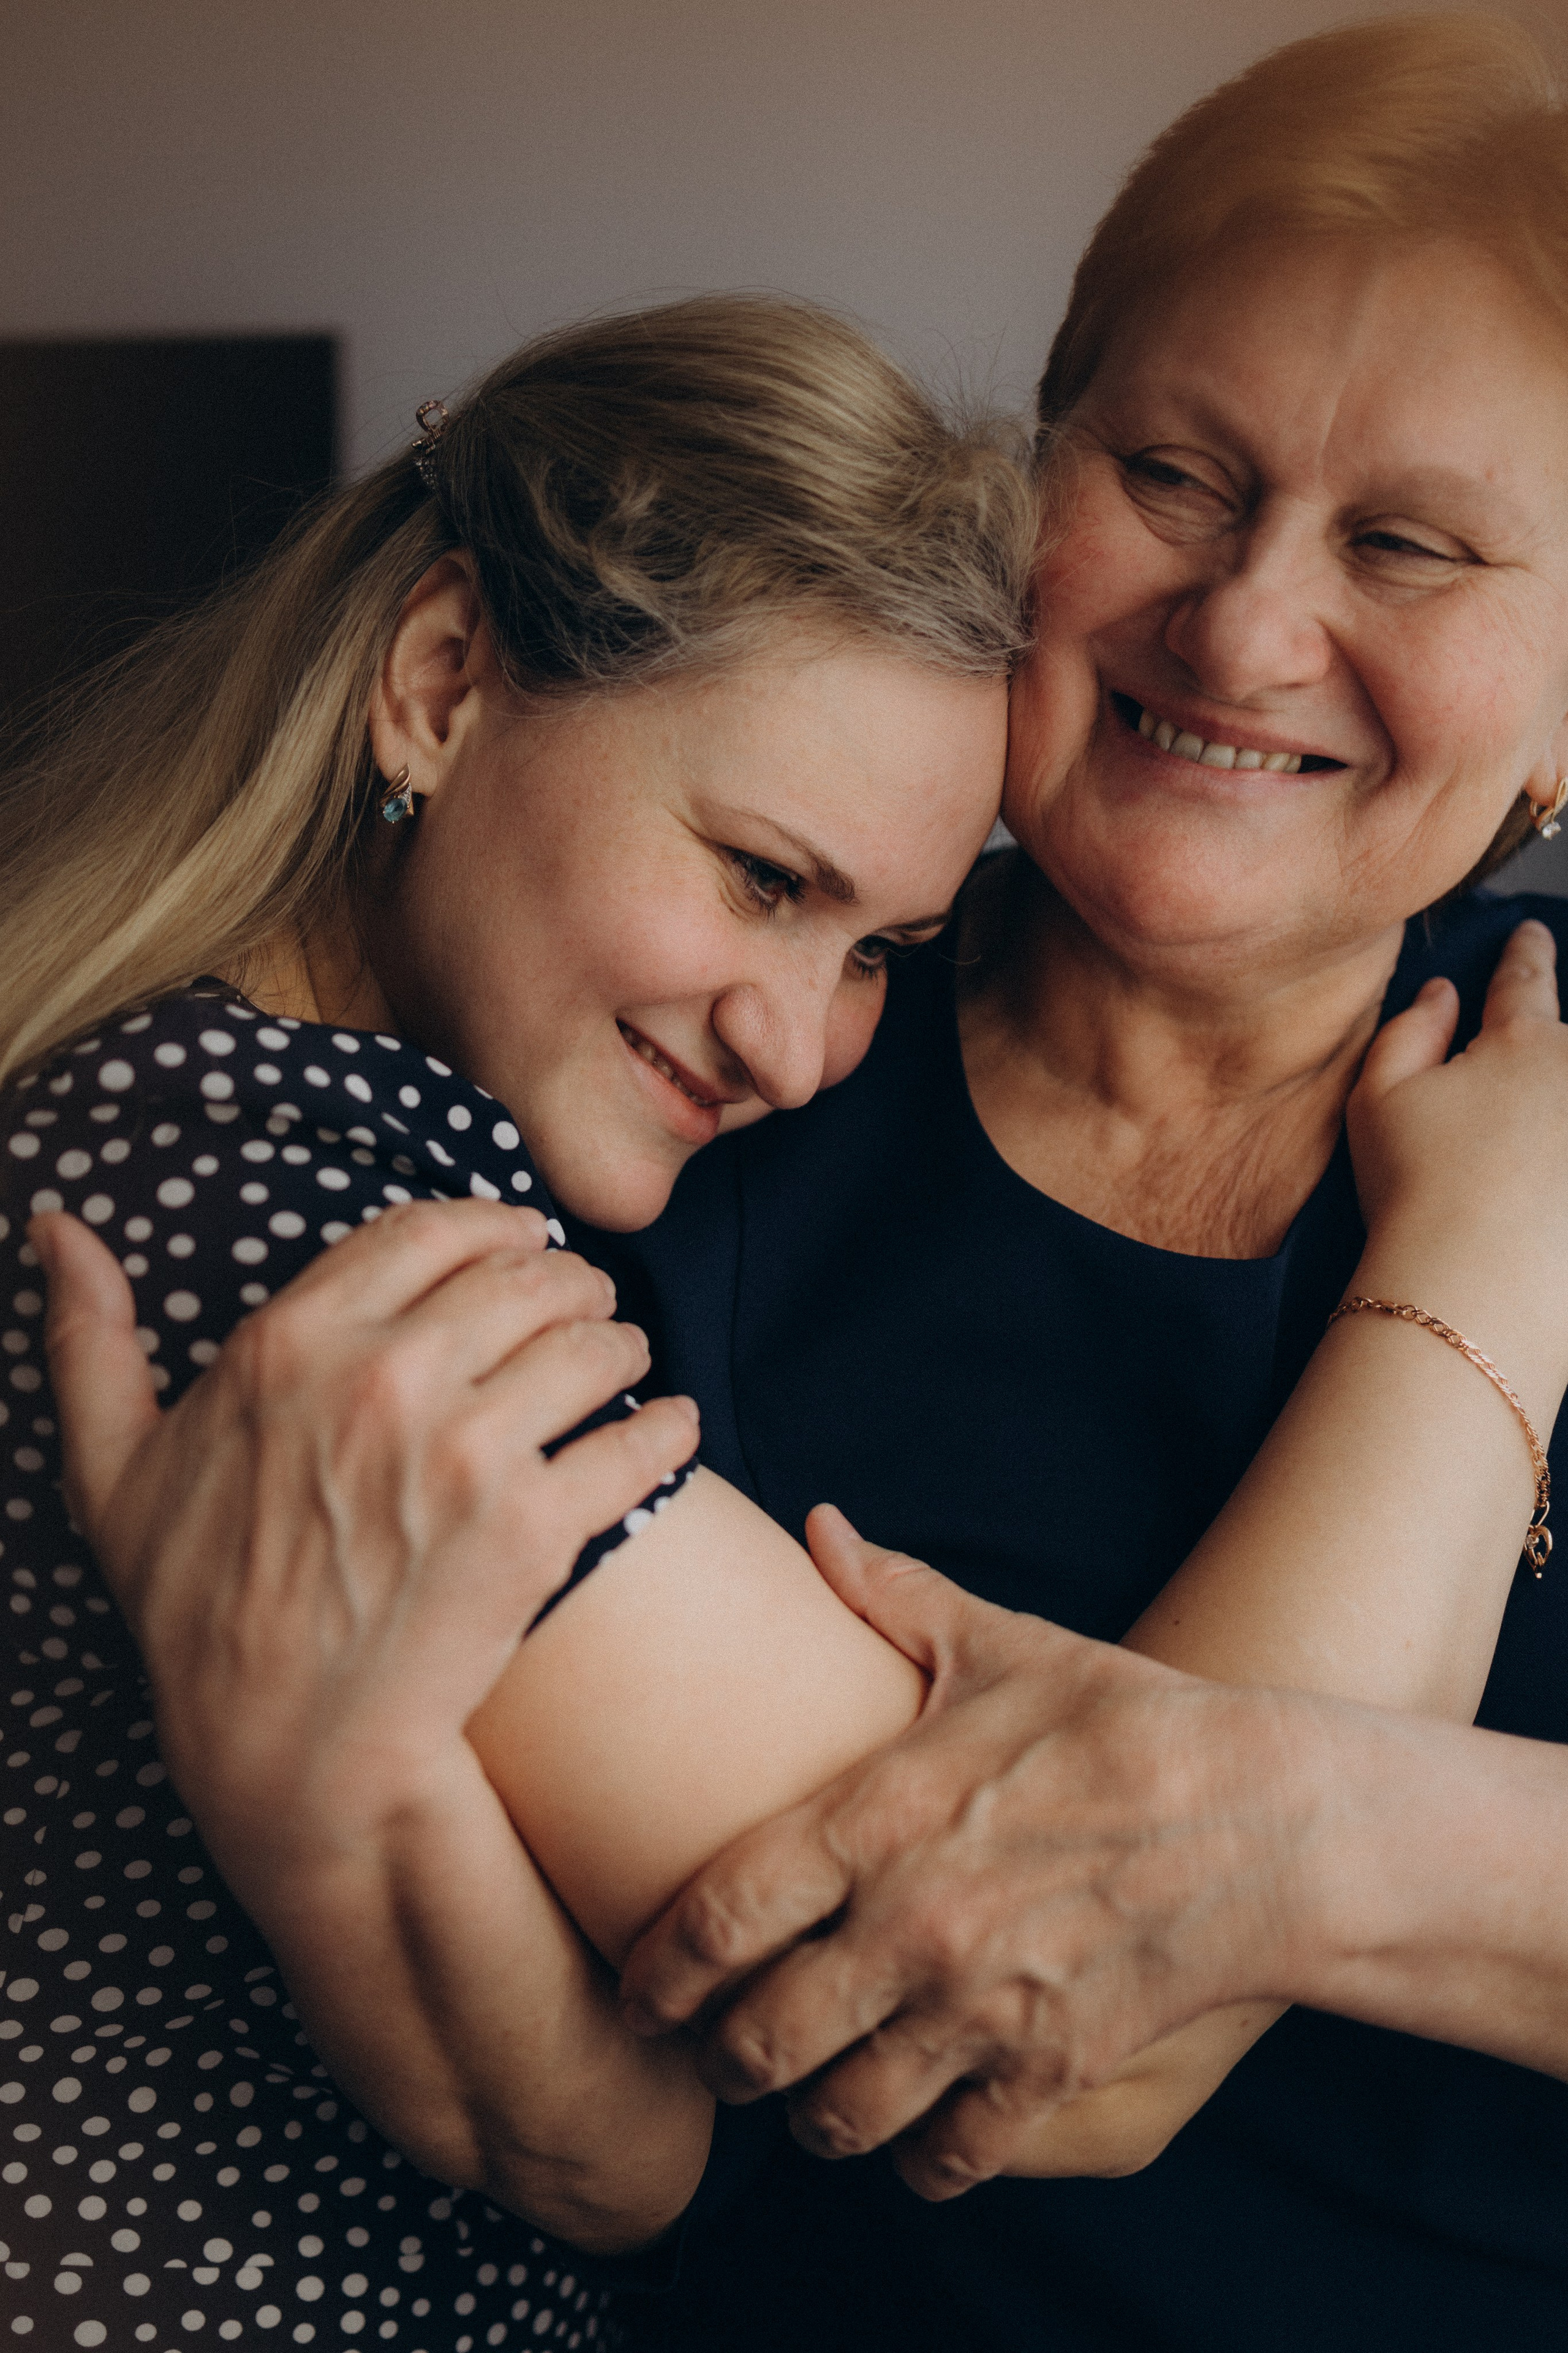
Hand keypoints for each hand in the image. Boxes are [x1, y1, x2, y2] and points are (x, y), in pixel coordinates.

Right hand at [29, 1199, 697, 1926]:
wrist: (280, 1751)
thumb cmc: (195, 1609)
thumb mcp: (115, 1470)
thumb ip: (89, 1340)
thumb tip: (52, 1227)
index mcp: (290, 1344)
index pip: (430, 1229)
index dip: (493, 1226)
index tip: (522, 1242)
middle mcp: (380, 1380)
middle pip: (528, 1276)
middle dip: (570, 1282)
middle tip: (587, 1306)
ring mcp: (462, 1453)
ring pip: (594, 1345)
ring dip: (622, 1346)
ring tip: (622, 1365)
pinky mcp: (531, 1531)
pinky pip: (638, 1441)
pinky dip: (668, 1428)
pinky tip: (671, 1428)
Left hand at [620, 1508, 1320, 2198]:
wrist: (1267, 1816)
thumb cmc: (1124, 1720)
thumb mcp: (999, 1644)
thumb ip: (892, 1594)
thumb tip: (817, 1526)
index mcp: (878, 1822)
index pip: (717, 1917)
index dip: (656, 1971)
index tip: (639, 1989)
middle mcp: (911, 1930)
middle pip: (756, 2044)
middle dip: (723, 2060)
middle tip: (721, 2050)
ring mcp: (979, 2013)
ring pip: (838, 2119)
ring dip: (812, 2116)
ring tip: (811, 2093)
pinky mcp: (1048, 2074)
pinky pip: (945, 2163)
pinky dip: (918, 2161)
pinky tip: (917, 2130)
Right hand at [1346, 922, 1567, 1373]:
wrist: (1477, 1293)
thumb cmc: (1416, 1193)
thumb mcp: (1377, 1099)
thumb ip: (1409, 1029)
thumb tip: (1441, 992)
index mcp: (1522, 1043)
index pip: (1524, 979)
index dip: (1525, 952)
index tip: (1532, 933)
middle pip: (1566, 1050)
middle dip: (1544, 1061)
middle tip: (1505, 1105)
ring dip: (1553, 1119)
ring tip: (1521, 1164)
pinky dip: (1563, 1166)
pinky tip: (1550, 1198)